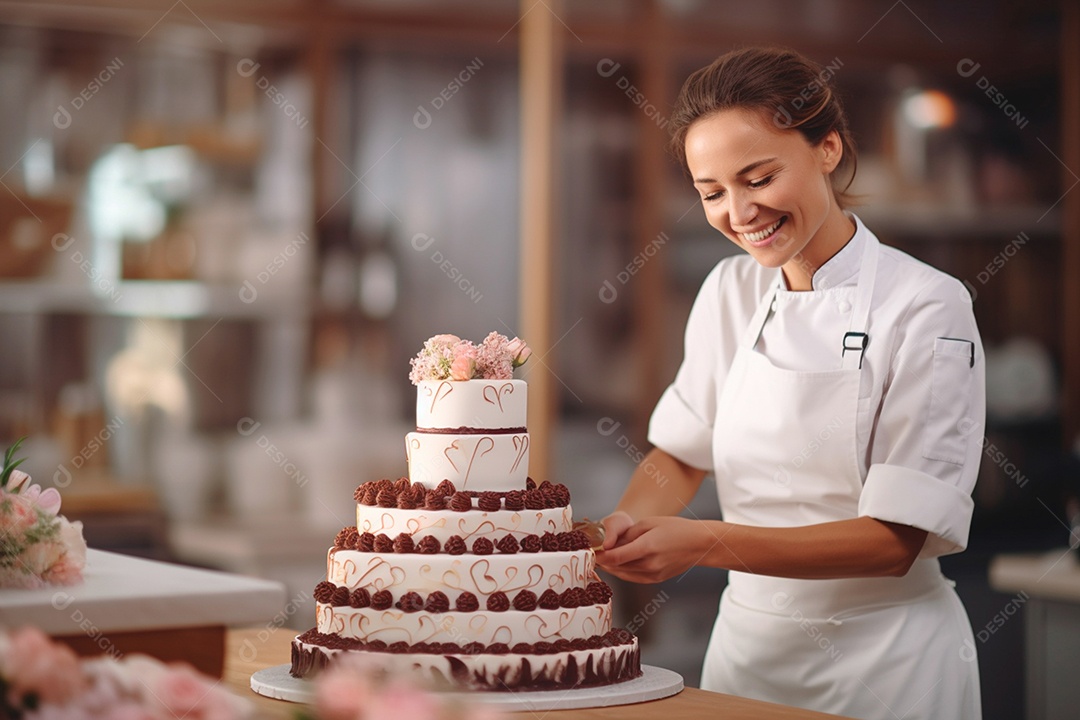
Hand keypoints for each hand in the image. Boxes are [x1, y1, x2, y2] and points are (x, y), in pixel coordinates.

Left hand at [595, 516, 712, 583]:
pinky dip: (621, 570)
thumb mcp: (650, 523)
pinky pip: (631, 577)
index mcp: (648, 547)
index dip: (599, 556)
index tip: (589, 551)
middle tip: (590, 553)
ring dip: (610, 567)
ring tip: (600, 557)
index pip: (616, 557)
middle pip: (616, 567)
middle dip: (602, 560)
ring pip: (622, 574)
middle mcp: (649, 564)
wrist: (699, 545)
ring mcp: (653, 574)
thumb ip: (628, 535)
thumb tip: (609, 543)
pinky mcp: (655, 579)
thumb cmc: (675, 528)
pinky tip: (615, 563)